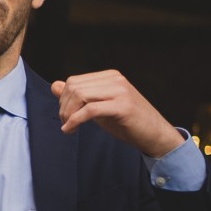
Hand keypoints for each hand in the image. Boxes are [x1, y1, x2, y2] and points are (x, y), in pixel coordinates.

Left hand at [52, 71, 183, 157]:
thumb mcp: (99, 106)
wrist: (155, 134)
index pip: (74, 81)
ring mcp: (120, 91)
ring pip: (79, 95)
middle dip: (63, 107)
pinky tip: (71, 130)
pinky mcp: (123, 106)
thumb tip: (54, 85)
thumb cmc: (127, 122)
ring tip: (69, 127)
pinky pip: (89, 110)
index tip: (65, 116)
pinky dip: (75, 120)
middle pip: (73, 87)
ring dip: (68, 114)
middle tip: (66, 123)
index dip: (63, 99)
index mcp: (110, 76)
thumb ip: (78, 96)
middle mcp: (115, 79)